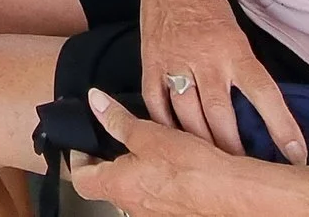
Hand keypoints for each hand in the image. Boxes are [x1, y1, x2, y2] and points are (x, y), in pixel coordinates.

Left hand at [67, 90, 229, 215]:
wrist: (230, 193)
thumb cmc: (191, 168)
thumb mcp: (149, 134)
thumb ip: (118, 120)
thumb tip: (96, 102)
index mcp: (116, 186)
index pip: (81, 179)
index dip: (79, 159)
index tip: (84, 144)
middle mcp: (131, 206)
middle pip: (106, 186)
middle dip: (108, 164)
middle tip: (114, 143)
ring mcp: (153, 214)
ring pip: (132, 192)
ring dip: (133, 172)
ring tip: (145, 151)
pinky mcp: (174, 213)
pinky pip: (156, 197)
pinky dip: (156, 181)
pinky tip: (171, 167)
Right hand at [135, 0, 306, 161]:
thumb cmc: (209, 3)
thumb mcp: (236, 33)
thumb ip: (242, 70)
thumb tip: (256, 112)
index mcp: (233, 48)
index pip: (264, 94)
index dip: (282, 127)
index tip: (296, 155)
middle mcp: (205, 58)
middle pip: (220, 116)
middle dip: (233, 149)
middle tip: (245, 171)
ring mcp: (173, 62)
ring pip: (187, 117)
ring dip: (202, 146)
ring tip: (214, 167)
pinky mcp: (150, 64)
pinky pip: (155, 106)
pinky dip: (166, 128)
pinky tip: (175, 144)